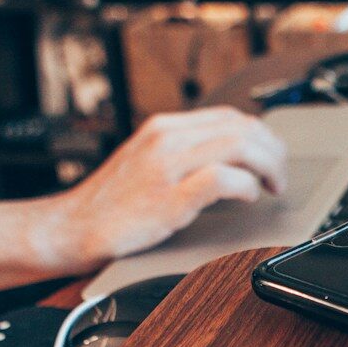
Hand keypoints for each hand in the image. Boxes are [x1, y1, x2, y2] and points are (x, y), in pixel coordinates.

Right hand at [35, 109, 289, 273]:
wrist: (68, 228)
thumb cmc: (109, 205)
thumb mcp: (146, 162)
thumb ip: (182, 153)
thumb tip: (230, 157)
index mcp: (163, 127)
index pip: (230, 117)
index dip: (261, 136)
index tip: (270, 157)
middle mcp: (166, 139)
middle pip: (242, 127)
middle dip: (273, 151)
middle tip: (279, 177)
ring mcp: (167, 166)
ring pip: (239, 145)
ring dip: (268, 166)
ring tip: (271, 187)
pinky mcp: (168, 197)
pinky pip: (222, 180)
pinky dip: (245, 187)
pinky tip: (248, 198)